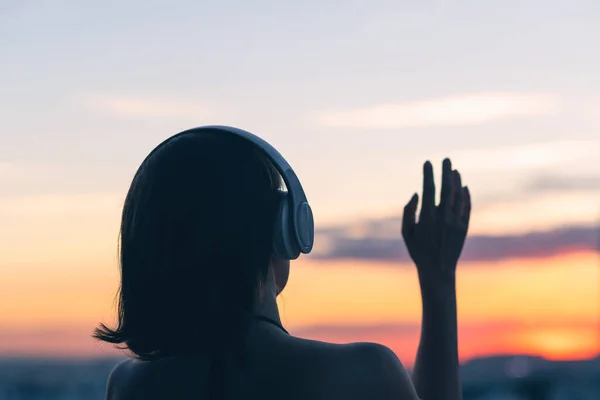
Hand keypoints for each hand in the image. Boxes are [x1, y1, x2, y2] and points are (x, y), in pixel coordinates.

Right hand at [402, 158, 470, 284]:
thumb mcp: (405, 233)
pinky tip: (464, 187)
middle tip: (446, 159)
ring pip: (458, 195)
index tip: (427, 162)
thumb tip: (416, 194)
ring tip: (455, 170)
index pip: (429, 188)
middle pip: (446, 188)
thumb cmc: (418, 251)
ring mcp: (456, 221)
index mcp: (427, 216)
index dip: (428, 174)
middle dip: (445, 171)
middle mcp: (443, 216)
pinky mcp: (464, 227)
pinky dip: (466, 195)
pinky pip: (466, 207)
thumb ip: (408, 212)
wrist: (438, 271)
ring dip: (457, 181)